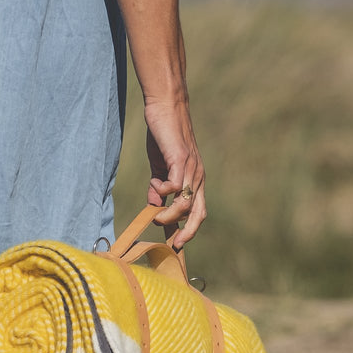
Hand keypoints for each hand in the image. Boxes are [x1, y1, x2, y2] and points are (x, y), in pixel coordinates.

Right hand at [142, 97, 205, 247]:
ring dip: (169, 214)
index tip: (177, 244)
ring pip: (186, 203)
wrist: (165, 107)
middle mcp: (198, 177)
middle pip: (199, 212)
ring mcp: (191, 168)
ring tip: (154, 213)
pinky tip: (154, 183)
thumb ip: (157, 185)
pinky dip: (163, 190)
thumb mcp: (159, 165)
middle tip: (175, 243)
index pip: (198, 210)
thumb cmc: (162, 135)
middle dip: (189, 232)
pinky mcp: (180, 159)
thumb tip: (154, 205)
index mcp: (194, 179)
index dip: (190, 229)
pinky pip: (175, 185)